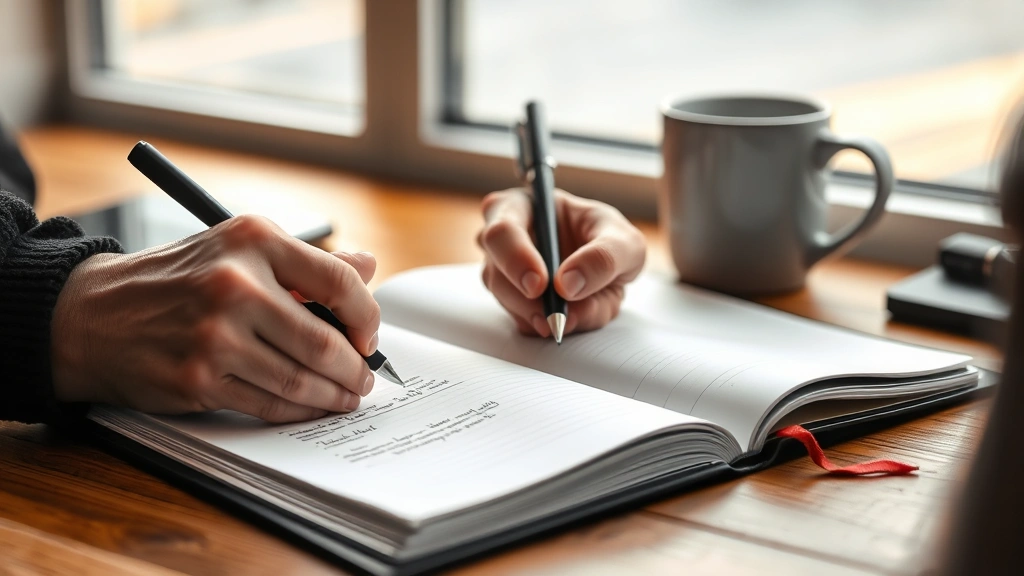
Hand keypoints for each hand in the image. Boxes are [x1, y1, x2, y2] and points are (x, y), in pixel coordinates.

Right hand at [50, 215, 380, 422]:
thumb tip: (369, 266)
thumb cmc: (177, 281)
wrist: (92, 314)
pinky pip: (269, 405)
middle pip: (324, 341)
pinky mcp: (198, 379)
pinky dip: (299, 411)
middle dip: (355, 368)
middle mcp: (235, 285)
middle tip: (365, 378)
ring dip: (333, 396)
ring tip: (346, 396)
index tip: (369, 336)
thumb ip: (306, 262)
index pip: (339, 280)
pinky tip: (311, 407)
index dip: (367, 316)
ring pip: (300, 380)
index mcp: (254, 241)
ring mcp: (215, 336)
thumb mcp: (238, 248)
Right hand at [477, 189, 645, 336]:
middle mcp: (502, 242)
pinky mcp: (513, 305)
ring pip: (510, 305)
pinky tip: (578, 314)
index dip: (516, 259)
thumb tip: (567, 285)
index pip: (501, 232)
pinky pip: (525, 324)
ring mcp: (504, 276)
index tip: (540, 284)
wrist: (612, 270)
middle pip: (496, 275)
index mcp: (518, 208)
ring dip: (550, 315)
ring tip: (586, 309)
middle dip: (528, 301)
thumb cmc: (611, 240)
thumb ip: (603, 257)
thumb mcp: (624, 242)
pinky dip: (556, 325)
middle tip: (556, 317)